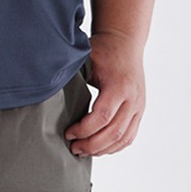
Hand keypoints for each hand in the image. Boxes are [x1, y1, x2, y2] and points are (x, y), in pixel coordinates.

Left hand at [64, 31, 145, 156]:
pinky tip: (100, 148)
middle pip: (114, 132)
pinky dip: (115, 146)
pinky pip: (130, 136)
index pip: (102, 116)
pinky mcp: (139, 110)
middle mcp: (132, 99)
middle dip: (92, 144)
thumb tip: (51, 94)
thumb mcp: (86, 59)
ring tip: (84, 151)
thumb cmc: (103, 48)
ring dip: (103, 149)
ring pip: (123, 138)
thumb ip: (74, 78)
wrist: (125, 40)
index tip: (68, 133)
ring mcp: (139, 106)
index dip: (84, 129)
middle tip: (74, 148)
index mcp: (119, 86)